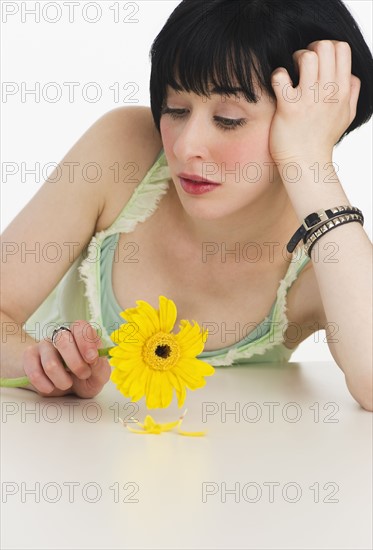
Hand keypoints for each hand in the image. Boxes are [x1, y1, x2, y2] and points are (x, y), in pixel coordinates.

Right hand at [23, 320, 110, 397]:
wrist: (61, 388)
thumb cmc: (82, 379)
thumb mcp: (97, 377)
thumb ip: (100, 368)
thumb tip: (94, 360)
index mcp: (80, 336)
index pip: (80, 326)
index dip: (86, 342)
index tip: (91, 359)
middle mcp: (61, 337)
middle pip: (63, 339)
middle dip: (76, 363)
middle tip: (83, 375)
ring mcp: (43, 346)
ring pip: (50, 362)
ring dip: (62, 379)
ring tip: (66, 384)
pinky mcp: (29, 358)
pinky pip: (34, 372)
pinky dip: (44, 384)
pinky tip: (50, 387)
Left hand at [269, 40, 360, 165]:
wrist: (306, 164)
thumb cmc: (322, 140)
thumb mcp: (347, 116)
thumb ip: (352, 92)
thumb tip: (351, 75)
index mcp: (343, 91)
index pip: (342, 49)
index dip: (327, 47)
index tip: (317, 61)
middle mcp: (328, 93)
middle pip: (325, 47)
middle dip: (310, 48)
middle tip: (301, 65)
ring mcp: (309, 100)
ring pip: (307, 57)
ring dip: (295, 59)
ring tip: (291, 74)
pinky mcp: (289, 108)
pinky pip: (281, 77)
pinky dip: (277, 75)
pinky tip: (279, 85)